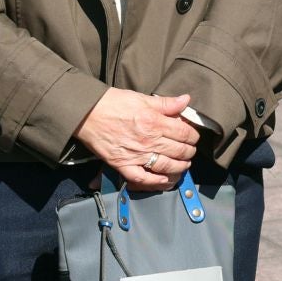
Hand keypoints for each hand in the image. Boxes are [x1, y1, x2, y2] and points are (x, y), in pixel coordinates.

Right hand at [74, 88, 198, 186]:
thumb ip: (166, 103)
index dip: (193, 136)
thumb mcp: (142, 98)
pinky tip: (164, 180)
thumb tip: (186, 100)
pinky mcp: (122, 164)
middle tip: (190, 150)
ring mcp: (135, 155)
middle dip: (189, 151)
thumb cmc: (114, 103)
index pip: (185, 133)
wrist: (87, 113)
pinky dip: (155, 181)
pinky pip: (142, 178)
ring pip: (166, 166)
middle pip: (179, 150)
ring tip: (184, 165)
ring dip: (179, 167)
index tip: (193, 136)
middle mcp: (148, 141)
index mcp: (155, 122)